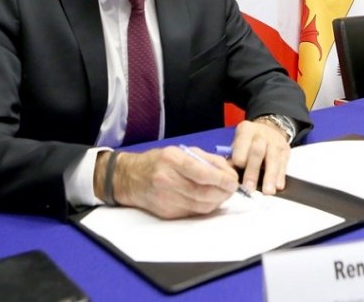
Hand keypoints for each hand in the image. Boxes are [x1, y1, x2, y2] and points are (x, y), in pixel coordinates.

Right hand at [104, 146, 237, 218]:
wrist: (130, 178)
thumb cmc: (159, 161)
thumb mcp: (181, 151)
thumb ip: (206, 160)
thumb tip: (229, 172)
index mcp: (171, 160)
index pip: (200, 172)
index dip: (220, 179)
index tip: (233, 181)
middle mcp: (167, 180)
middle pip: (203, 192)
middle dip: (223, 192)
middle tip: (232, 188)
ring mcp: (166, 198)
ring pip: (201, 205)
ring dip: (217, 201)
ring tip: (223, 193)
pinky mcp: (167, 213)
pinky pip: (193, 212)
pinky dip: (206, 207)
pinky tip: (210, 199)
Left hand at [223, 119, 291, 195]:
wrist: (269, 129)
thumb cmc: (249, 142)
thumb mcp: (238, 144)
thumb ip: (233, 158)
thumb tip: (229, 176)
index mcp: (246, 130)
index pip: (241, 147)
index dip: (239, 162)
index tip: (236, 176)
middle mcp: (261, 134)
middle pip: (257, 152)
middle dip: (253, 171)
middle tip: (249, 188)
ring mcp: (275, 141)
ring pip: (273, 159)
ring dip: (270, 177)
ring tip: (267, 191)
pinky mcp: (286, 150)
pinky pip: (284, 164)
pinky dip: (280, 176)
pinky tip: (277, 186)